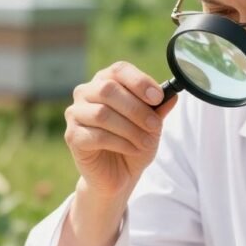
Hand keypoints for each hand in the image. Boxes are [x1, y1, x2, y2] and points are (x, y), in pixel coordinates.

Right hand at [64, 61, 176, 197]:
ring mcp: (75, 113)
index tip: (158, 97)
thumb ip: (159, 109)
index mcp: (105, 81)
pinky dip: (120, 143)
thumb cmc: (133, 143)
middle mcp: (86, 92)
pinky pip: (97, 135)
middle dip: (137, 109)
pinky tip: (132, 149)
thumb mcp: (152, 125)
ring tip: (146, 142)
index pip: (119, 70)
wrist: (119, 175)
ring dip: (131, 129)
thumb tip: (172, 95)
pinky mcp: (72, 136)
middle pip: (108, 89)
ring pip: (103, 113)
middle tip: (155, 125)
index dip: (139, 81)